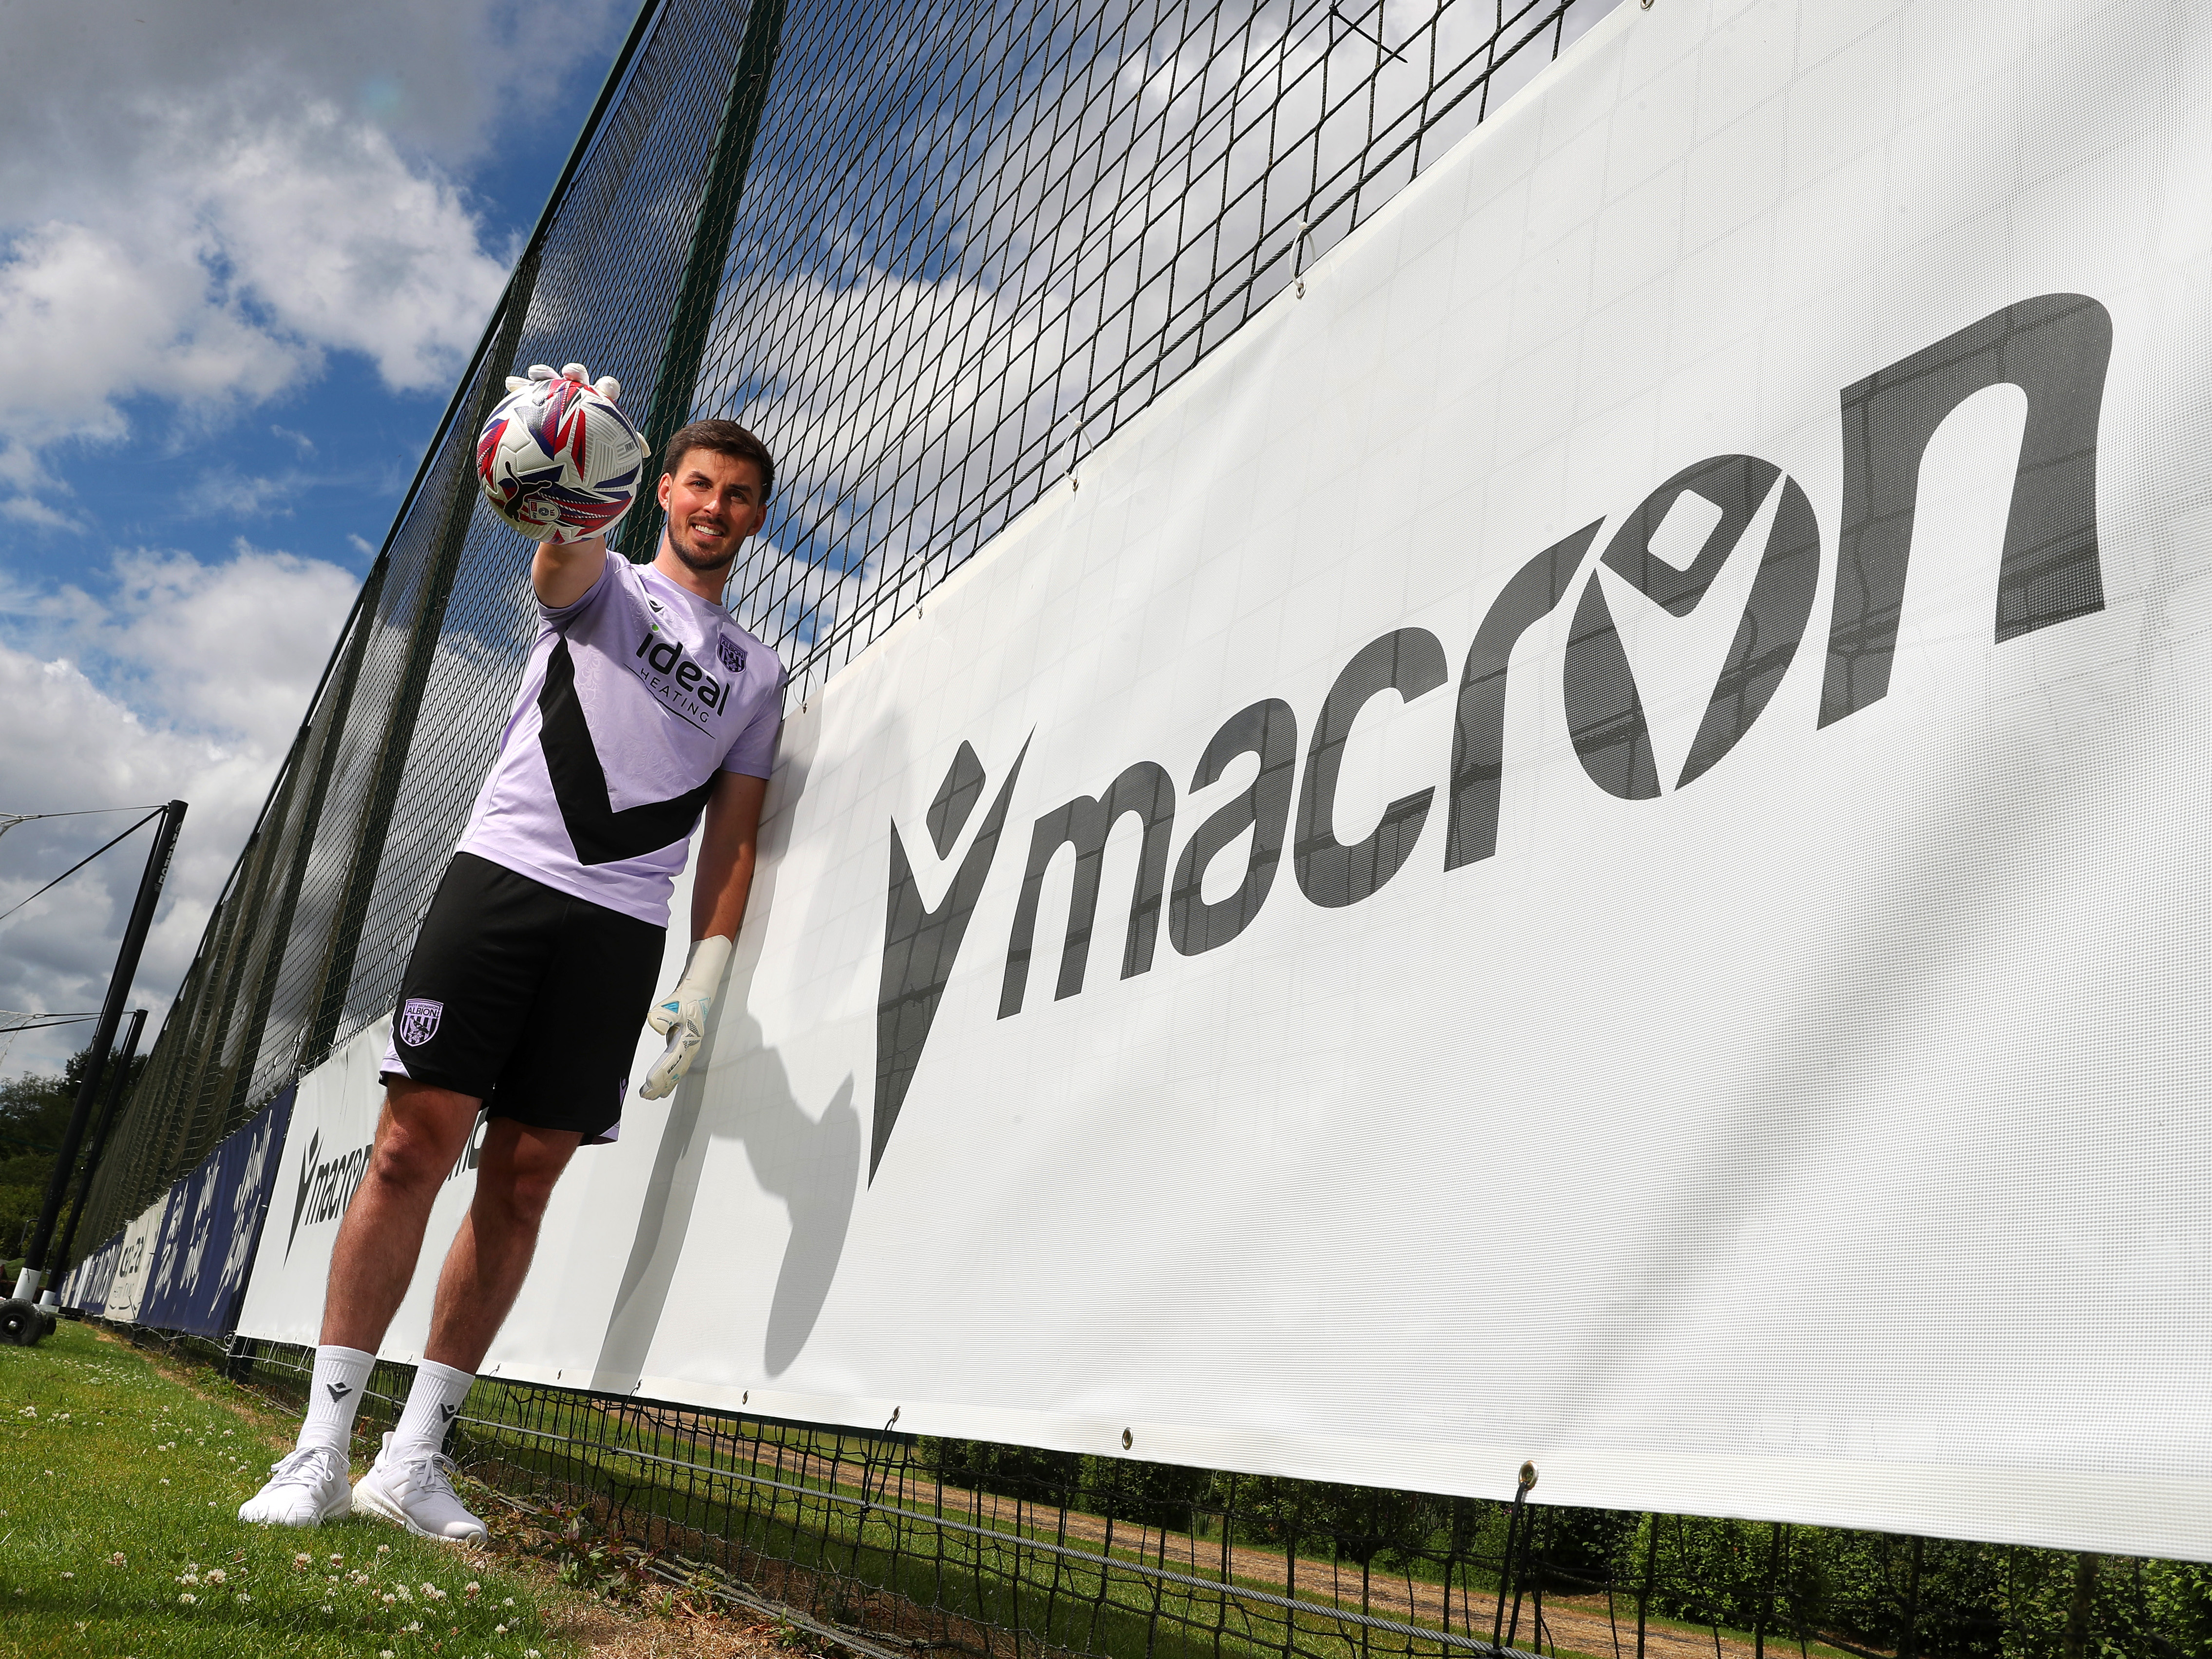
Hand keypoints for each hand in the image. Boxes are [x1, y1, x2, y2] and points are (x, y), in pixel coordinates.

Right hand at [505, 364, 625, 545]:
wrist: (565, 463)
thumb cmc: (593, 456)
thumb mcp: (609, 455)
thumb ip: (625, 448)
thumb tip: (646, 452)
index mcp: (598, 404)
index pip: (606, 388)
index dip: (607, 386)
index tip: (606, 389)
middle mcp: (577, 394)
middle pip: (578, 376)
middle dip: (575, 372)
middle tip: (571, 375)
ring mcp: (555, 394)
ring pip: (549, 378)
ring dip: (544, 373)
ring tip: (536, 374)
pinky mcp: (534, 398)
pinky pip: (524, 390)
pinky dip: (518, 385)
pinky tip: (509, 384)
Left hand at [639, 935, 732, 1099]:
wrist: (698, 992)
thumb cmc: (687, 999)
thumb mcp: (673, 1004)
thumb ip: (664, 1015)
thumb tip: (656, 1026)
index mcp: (689, 1041)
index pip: (671, 1063)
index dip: (660, 1075)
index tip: (648, 1085)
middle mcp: (690, 1048)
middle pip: (675, 1071)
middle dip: (661, 1085)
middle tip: (647, 1096)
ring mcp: (689, 1048)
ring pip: (677, 1071)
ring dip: (666, 1083)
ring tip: (654, 1095)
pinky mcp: (684, 1046)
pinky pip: (676, 1065)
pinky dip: (670, 1076)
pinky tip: (664, 1082)